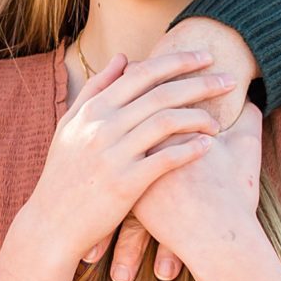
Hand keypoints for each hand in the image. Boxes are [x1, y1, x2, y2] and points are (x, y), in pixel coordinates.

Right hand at [88, 18, 258, 280]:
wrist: (51, 224)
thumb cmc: (64, 175)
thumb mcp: (70, 127)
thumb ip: (97, 89)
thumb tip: (123, 57)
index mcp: (92, 110)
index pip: (142, 73)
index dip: (178, 61)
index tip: (205, 55)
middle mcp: (101, 127)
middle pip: (161, 93)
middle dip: (200, 83)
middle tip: (229, 80)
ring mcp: (113, 155)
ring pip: (166, 122)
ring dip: (199, 117)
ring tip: (218, 121)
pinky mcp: (125, 184)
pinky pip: (166, 159)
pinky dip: (190, 149)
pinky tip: (207, 146)